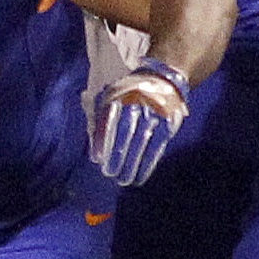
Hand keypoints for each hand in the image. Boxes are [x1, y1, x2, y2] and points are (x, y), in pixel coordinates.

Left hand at [90, 57, 189, 186]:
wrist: (162, 79)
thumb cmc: (127, 94)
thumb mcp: (110, 95)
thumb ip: (97, 115)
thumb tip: (91, 139)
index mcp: (119, 95)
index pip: (108, 120)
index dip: (101, 141)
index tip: (96, 159)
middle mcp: (137, 103)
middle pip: (125, 133)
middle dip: (116, 155)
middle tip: (109, 172)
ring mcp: (154, 113)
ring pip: (141, 142)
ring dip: (131, 164)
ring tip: (123, 179)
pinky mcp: (168, 123)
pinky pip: (157, 147)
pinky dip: (148, 164)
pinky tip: (140, 177)